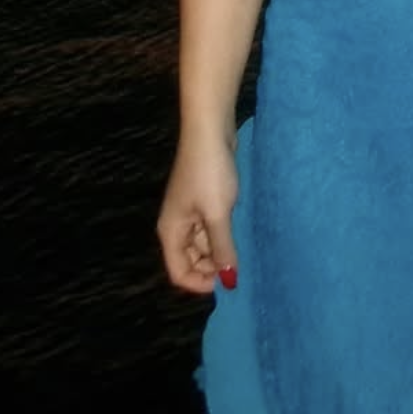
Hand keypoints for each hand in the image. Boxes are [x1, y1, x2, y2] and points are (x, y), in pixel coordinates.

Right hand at [157, 130, 239, 295]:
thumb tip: (229, 280)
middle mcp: (176, 225)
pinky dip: (222, 233)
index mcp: (171, 232)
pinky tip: (239, 230)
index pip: (179, 273)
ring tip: (241, 246)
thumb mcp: (218, 215)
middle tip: (237, 263)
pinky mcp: (203, 200)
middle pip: (190, 261)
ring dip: (219, 249)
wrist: (210, 130)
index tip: (227, 280)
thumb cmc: (210, 173)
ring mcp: (189, 212)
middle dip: (211, 267)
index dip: (200, 283)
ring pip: (202, 244)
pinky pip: (210, 227)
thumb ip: (223, 249)